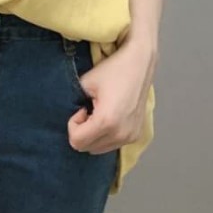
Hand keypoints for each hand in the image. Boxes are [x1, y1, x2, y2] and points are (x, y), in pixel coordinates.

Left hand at [67, 37, 155, 155]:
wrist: (140, 63)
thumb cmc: (113, 70)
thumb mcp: (86, 83)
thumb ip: (74, 102)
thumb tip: (72, 116)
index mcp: (107, 122)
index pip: (77, 141)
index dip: (73, 125)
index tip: (81, 108)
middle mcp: (121, 134)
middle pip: (87, 148)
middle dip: (82, 131)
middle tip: (88, 109)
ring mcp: (131, 136)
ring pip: (99, 149)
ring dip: (93, 134)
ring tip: (99, 112)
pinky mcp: (136, 135)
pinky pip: (112, 144)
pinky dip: (105, 135)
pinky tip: (109, 116)